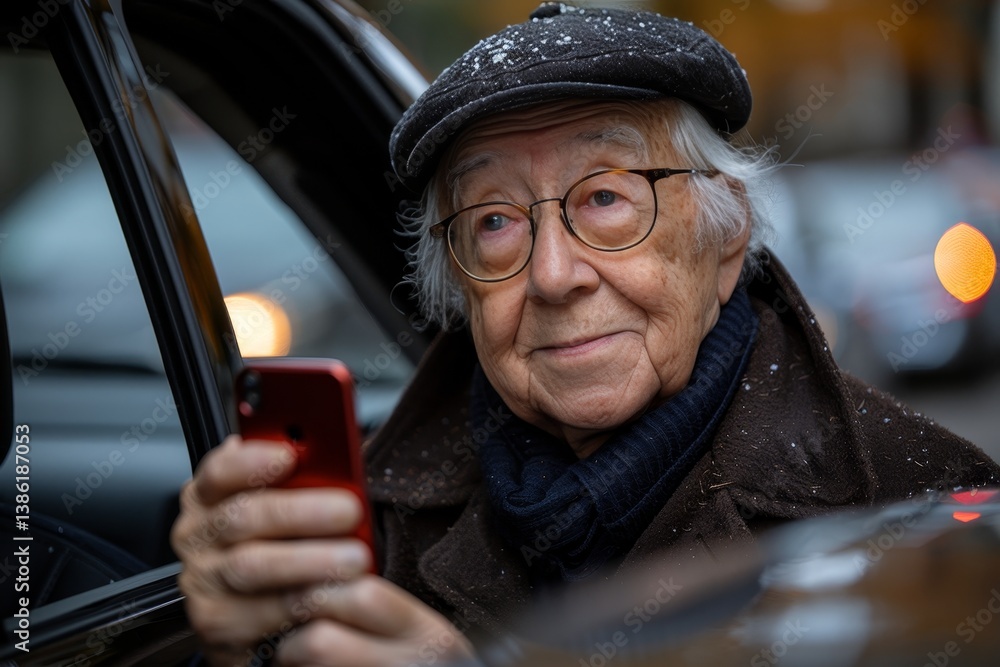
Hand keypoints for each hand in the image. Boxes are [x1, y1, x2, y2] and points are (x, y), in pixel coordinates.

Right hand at [170, 436, 472, 665]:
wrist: (257, 621)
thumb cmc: (279, 547)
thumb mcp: (284, 506)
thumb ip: (300, 480)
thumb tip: (337, 458)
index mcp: (210, 497)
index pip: (219, 471)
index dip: (252, 461)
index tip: (289, 455)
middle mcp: (199, 536)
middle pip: (242, 516)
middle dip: (300, 511)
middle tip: (348, 511)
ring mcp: (204, 582)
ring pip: (252, 566)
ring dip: (308, 561)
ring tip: (353, 558)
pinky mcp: (218, 626)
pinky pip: (262, 614)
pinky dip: (302, 603)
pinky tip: (334, 595)